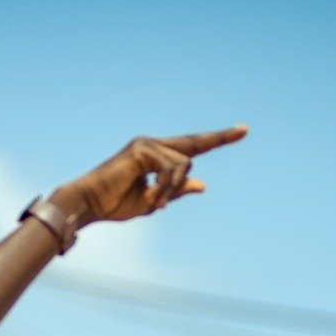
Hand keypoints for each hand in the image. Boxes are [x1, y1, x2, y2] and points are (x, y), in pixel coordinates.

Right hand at [50, 126, 246, 226]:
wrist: (90, 205)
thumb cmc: (114, 204)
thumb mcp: (153, 201)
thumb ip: (176, 191)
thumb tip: (203, 184)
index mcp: (155, 157)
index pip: (190, 148)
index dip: (215, 140)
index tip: (241, 131)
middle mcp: (152, 145)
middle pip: (192, 145)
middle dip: (220, 138)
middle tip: (245, 130)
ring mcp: (146, 144)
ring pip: (182, 164)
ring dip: (172, 189)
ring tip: (155, 203)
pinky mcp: (142, 148)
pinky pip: (170, 168)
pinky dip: (165, 187)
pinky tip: (152, 198)